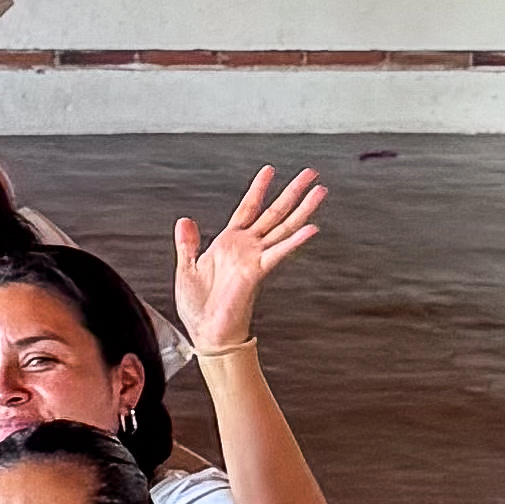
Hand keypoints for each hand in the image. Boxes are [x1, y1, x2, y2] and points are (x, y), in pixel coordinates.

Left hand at [170, 163, 323, 364]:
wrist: (206, 333)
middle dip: (293, 192)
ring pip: (283, 227)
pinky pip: (278, 253)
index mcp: (229, 243)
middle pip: (274, 212)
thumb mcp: (186, 268)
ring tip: (320, 191)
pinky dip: (294, 242)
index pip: (247, 208)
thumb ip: (187, 243)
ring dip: (303, 209)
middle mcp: (247, 248)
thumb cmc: (199, 307)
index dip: (258, 189)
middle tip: (311, 174)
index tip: (270, 170)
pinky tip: (312, 229)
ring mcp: (255, 258)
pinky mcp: (257, 273)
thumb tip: (184, 219)